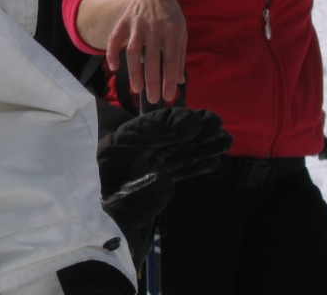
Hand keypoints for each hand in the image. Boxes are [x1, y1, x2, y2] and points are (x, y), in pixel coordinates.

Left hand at [98, 108, 231, 265]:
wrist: (103, 207)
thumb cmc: (109, 169)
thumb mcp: (127, 141)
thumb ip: (158, 126)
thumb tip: (192, 120)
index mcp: (138, 133)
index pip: (166, 121)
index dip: (186, 119)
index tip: (205, 119)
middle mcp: (149, 147)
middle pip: (179, 137)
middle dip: (200, 133)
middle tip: (218, 130)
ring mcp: (157, 165)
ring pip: (185, 153)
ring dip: (204, 148)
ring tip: (223, 142)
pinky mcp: (162, 182)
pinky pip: (182, 172)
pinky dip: (198, 167)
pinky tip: (213, 163)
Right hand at [104, 0, 186, 103]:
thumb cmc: (170, 17)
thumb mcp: (181, 33)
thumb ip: (179, 56)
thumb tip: (179, 80)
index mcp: (173, 30)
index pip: (170, 59)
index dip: (168, 79)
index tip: (167, 96)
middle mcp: (155, 27)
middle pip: (152, 58)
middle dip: (152, 81)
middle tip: (152, 99)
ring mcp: (137, 23)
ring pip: (133, 51)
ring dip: (134, 72)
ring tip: (137, 89)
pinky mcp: (124, 21)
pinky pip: (115, 38)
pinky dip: (112, 52)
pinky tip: (113, 67)